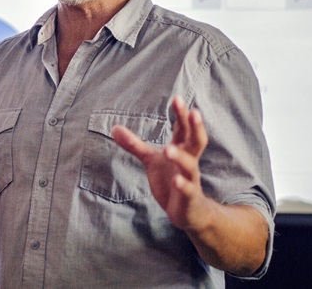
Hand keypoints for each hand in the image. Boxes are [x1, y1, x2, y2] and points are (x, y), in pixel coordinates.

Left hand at [112, 96, 211, 230]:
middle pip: (197, 141)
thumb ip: (135, 144)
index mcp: (181, 149)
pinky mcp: (190, 198)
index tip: (177, 98)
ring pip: (191, 165)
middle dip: (196, 127)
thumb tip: (113, 127)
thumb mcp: (151, 160)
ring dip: (180, 156)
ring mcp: (191, 179)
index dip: (181, 114)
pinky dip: (183, 184)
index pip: (184, 129)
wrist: (188, 212)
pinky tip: (175, 180)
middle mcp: (189, 161)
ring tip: (167, 149)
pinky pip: (189, 190)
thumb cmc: (171, 179)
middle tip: (193, 111)